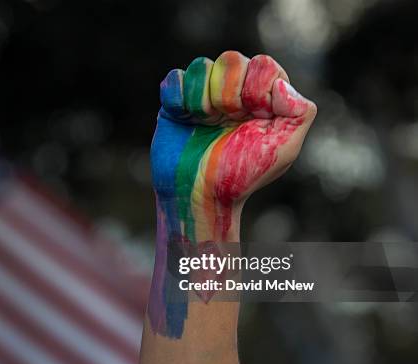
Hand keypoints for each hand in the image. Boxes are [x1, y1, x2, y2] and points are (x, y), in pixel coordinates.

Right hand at [151, 51, 316, 241]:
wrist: (200, 195)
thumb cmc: (242, 176)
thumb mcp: (284, 149)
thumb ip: (300, 113)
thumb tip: (280, 85)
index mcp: (261, 97)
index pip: (263, 64)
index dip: (257, 88)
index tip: (253, 118)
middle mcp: (232, 91)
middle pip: (230, 59)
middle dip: (229, 94)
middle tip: (227, 121)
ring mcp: (202, 96)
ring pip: (200, 65)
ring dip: (203, 98)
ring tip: (205, 123)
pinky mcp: (174, 104)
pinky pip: (173, 79)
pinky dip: (178, 99)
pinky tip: (185, 120)